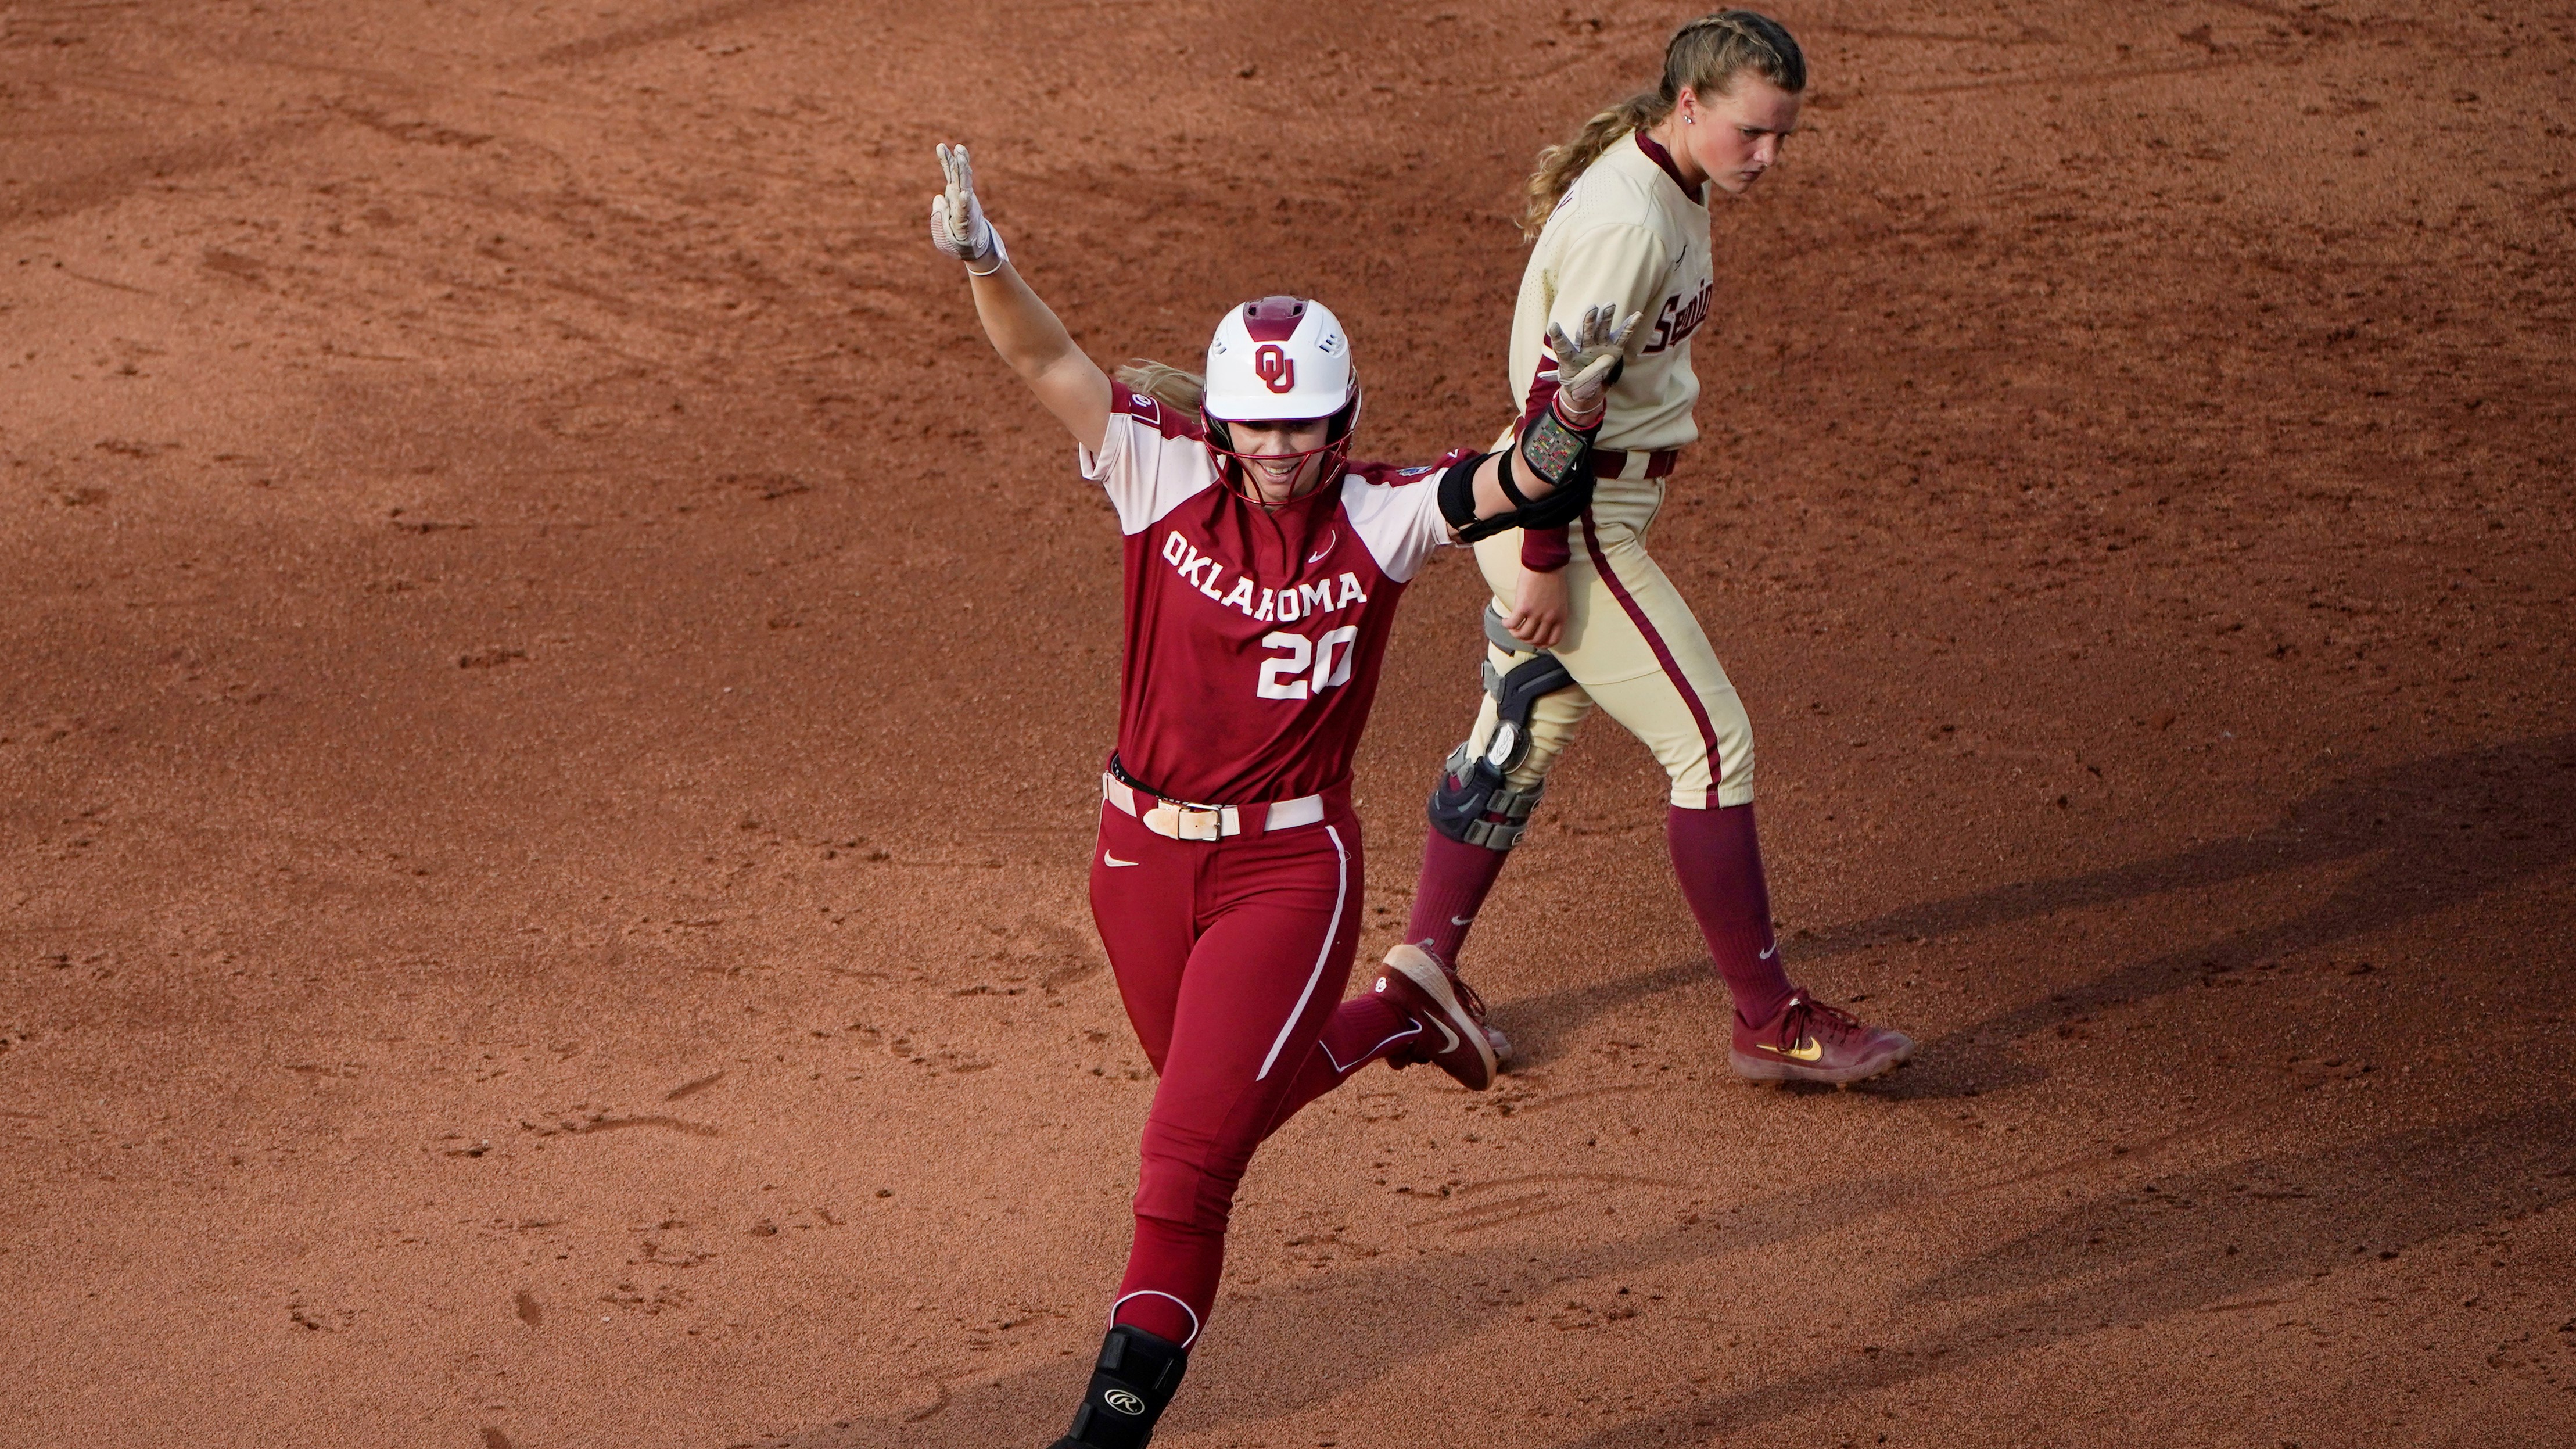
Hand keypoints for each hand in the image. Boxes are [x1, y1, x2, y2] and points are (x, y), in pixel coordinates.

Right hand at [928, 142, 999, 267]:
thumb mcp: (948, 235)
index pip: (963, 208)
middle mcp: (964, 203)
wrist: (971, 241)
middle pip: (963, 183)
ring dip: (959, 161)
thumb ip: (941, 218)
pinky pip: (955, 174)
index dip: (963, 202)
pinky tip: (957, 150)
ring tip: (958, 147)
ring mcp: (962, 195)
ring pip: (960, 176)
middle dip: (960, 168)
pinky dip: (954, 163)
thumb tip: (939, 197)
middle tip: (959, 152)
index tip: (965, 195)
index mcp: (962, 218)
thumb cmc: (958, 240)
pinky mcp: (957, 191)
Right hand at [1503, 565, 1570, 649]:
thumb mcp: (1560, 600)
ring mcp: (1536, 614)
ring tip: (1511, 627)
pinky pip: (1512, 624)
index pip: (1553, 640)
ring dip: (1515, 633)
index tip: (1534, 640)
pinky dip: (1506, 625)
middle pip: (1536, 640)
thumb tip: (1543, 623)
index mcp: (1561, 617)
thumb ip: (1554, 613)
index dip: (1542, 644)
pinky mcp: (1523, 607)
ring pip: (1523, 635)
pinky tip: (1504, 620)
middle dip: (1526, 639)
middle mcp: (1549, 618)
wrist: (1545, 563)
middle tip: (1520, 633)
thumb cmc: (1553, 577)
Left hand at [1539, 304, 1642, 418]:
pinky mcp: (1614, 349)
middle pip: (1586, 332)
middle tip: (1592, 309)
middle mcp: (1585, 347)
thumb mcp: (1573, 386)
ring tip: (1610, 305)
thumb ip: (1585, 376)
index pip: (1563, 347)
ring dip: (1606, 317)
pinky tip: (1637, 316)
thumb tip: (1604, 360)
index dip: (1558, 338)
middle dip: (1589, 321)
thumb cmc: (1576, 384)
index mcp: (1570, 357)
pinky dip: (1629, 327)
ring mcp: (1599, 346)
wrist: (1588, 389)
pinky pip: (1622, 337)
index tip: (1553, 326)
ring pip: (1603, 329)